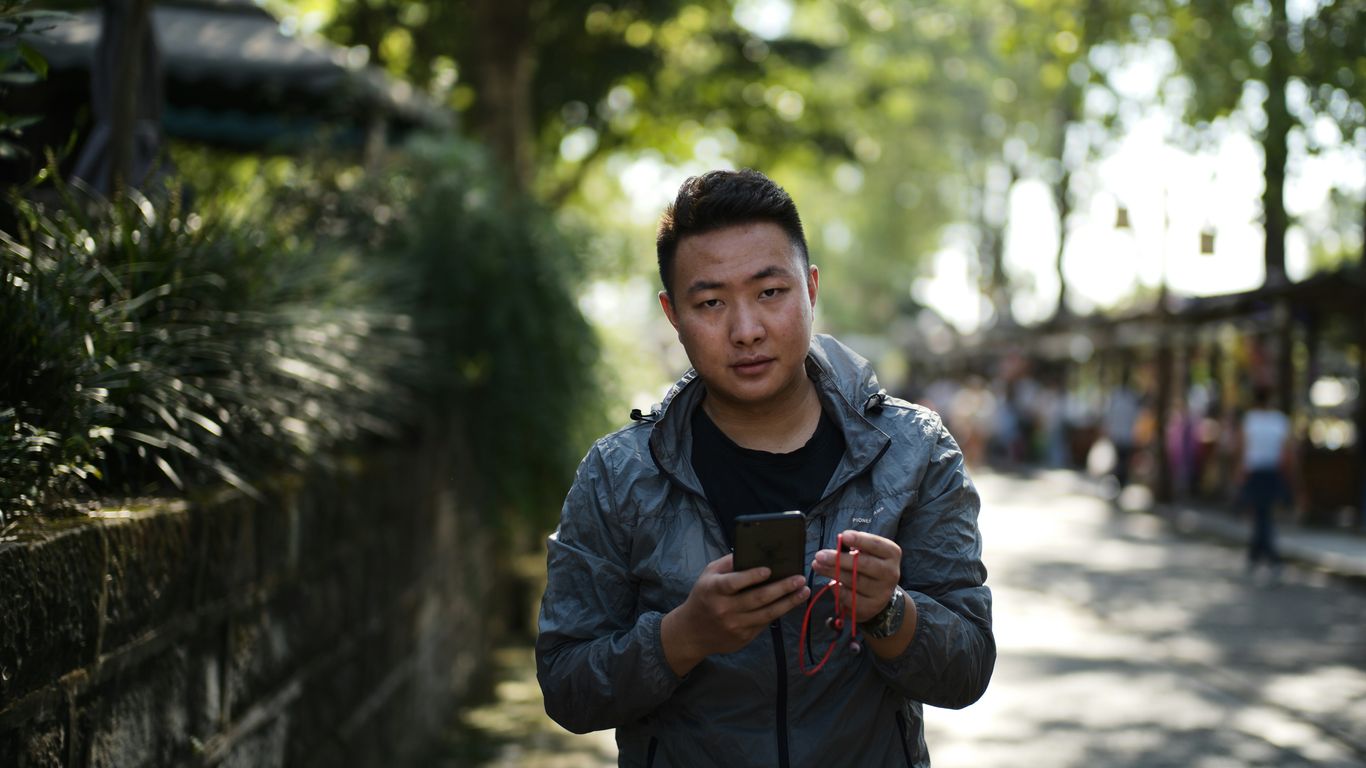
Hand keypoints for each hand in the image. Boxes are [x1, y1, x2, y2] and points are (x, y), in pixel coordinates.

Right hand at [661, 553, 809, 675]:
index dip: (752, 576)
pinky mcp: (743, 637)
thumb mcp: (708, 575)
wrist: (691, 632)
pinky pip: (765, 623)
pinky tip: (790, 602)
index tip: (769, 569)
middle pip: (757, 598)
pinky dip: (779, 612)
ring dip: (788, 602)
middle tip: (799, 579)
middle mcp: (724, 609)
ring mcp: (735, 625)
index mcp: (714, 590)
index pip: (734, 583)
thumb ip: (728, 563)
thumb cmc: (703, 596)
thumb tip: (753, 551)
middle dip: (782, 588)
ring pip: (767, 614)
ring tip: (803, 591)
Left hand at [811, 530, 900, 623]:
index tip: (843, 536)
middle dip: (839, 559)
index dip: (860, 540)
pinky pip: (850, 598)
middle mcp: (891, 573)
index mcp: (892, 554)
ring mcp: (883, 592)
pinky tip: (830, 584)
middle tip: (820, 555)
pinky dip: (837, 590)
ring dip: (833, 573)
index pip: (877, 544)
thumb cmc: (868, 565)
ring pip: (854, 581)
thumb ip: (855, 546)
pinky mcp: (872, 607)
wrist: (878, 594)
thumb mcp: (867, 552)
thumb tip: (838, 543)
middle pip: (864, 564)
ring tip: (818, 566)